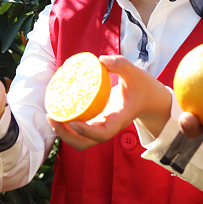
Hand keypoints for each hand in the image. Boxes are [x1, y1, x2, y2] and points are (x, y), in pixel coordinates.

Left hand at [48, 55, 171, 150]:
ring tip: (51, 114)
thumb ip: (121, 65)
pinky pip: (79, 127)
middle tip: (52, 116)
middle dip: (66, 135)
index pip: (102, 134)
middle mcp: (108, 126)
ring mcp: (101, 125)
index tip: (73, 122)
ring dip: (63, 132)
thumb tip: (101, 60)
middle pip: (85, 143)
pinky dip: (67, 122)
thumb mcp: (136, 73)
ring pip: (80, 139)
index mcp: (119, 120)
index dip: (86, 131)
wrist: (151, 99)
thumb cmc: (144, 88)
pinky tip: (58, 108)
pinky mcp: (97, 121)